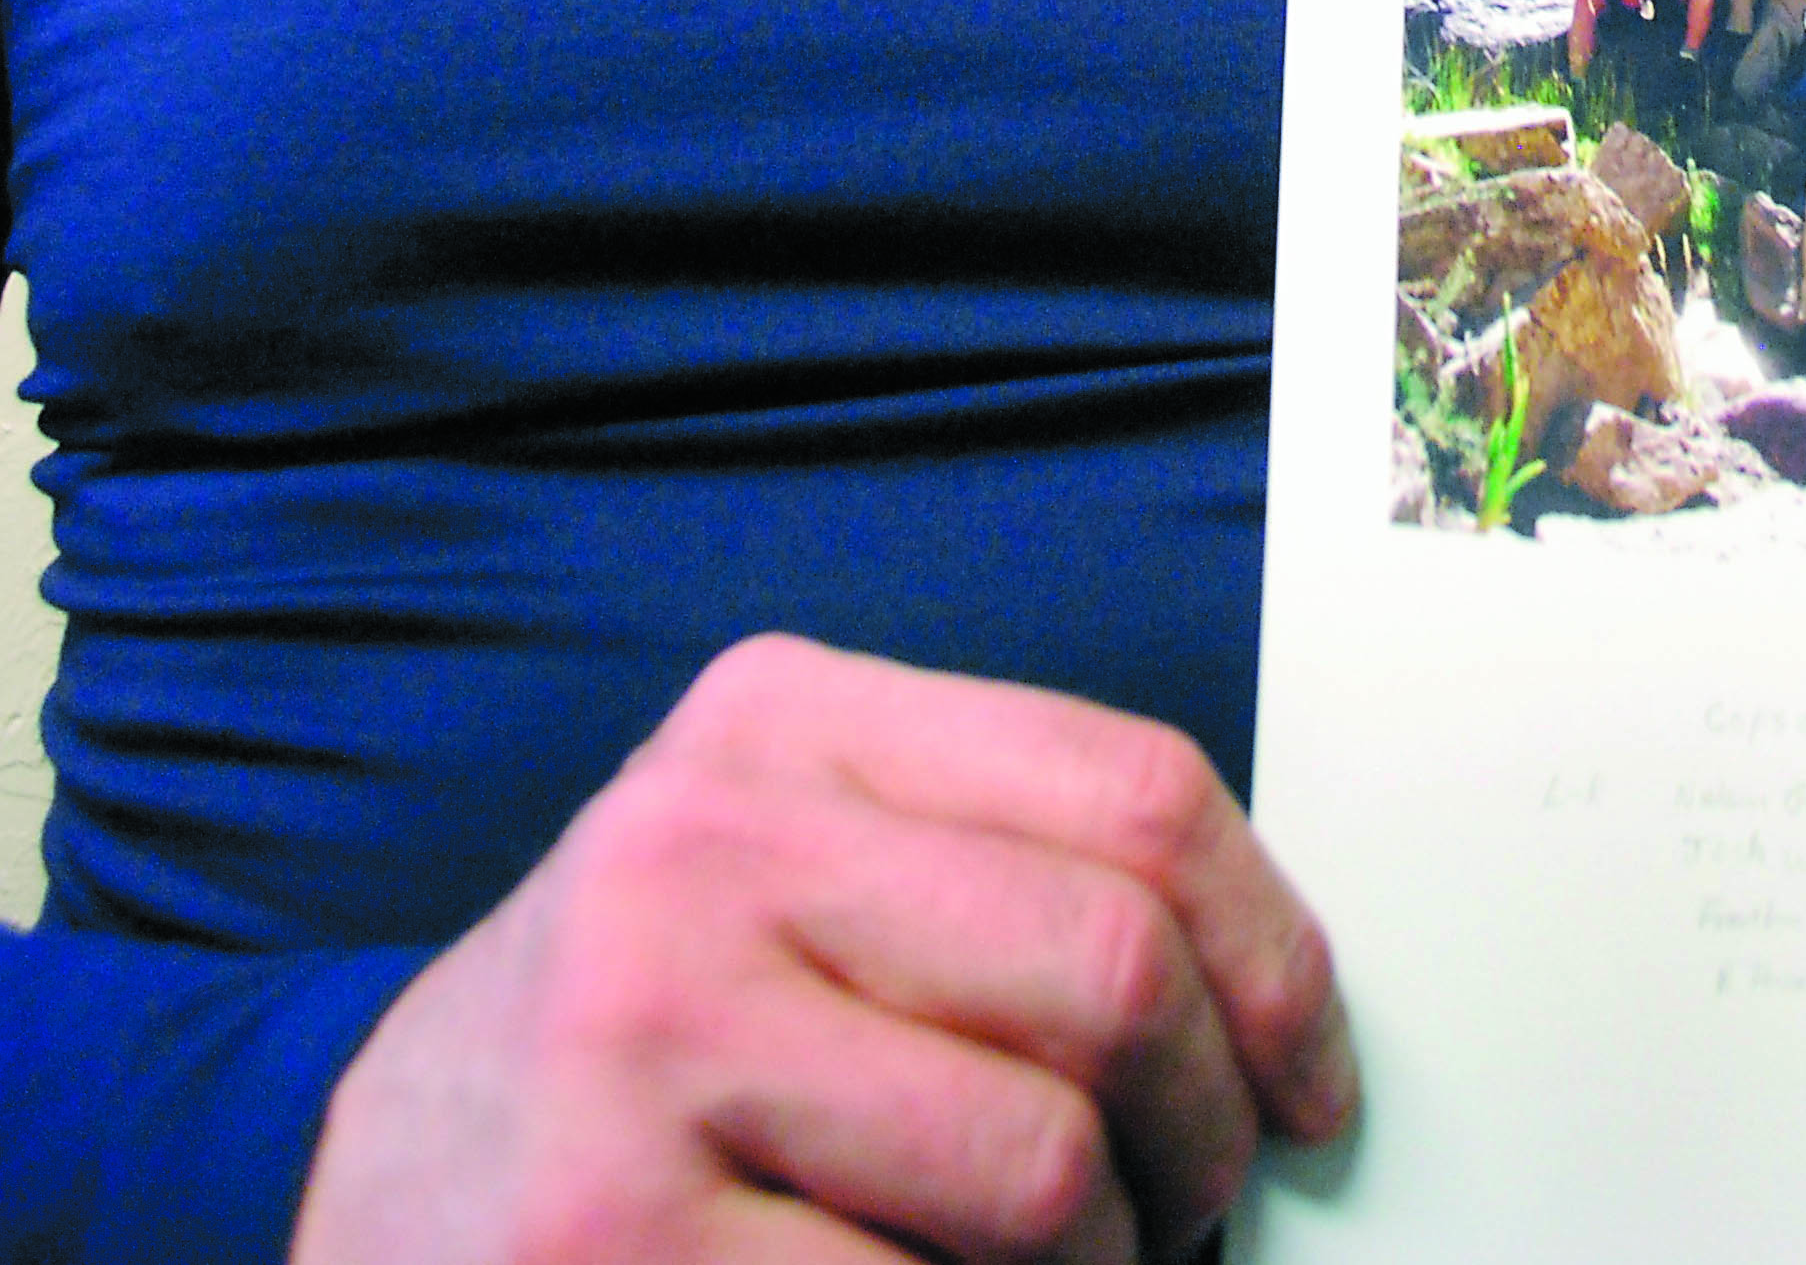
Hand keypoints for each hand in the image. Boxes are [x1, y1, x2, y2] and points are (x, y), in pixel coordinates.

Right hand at [291, 638, 1353, 1264]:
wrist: (371, 1172)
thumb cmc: (654, 1026)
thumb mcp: (795, 860)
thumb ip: (994, 867)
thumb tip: (1270, 1003)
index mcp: (781, 718)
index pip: (1135, 788)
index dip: (1275, 956)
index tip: (1308, 1081)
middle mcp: (703, 845)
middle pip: (1110, 974)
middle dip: (1202, 1135)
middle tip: (1188, 1211)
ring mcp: (644, 1042)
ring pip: (1040, 1172)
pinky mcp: (605, 1240)